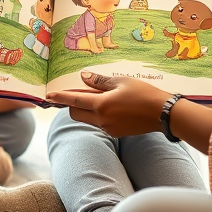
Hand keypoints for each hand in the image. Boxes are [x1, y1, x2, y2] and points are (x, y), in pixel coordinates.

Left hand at [47, 72, 168, 136]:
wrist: (162, 114)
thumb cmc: (143, 93)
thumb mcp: (121, 81)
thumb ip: (99, 81)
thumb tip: (83, 77)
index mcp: (101, 105)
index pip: (74, 100)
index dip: (60, 97)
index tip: (48, 96)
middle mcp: (101, 119)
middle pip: (75, 113)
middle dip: (73, 103)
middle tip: (80, 92)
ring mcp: (107, 128)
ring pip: (87, 119)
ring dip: (86, 109)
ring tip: (100, 97)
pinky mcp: (115, 133)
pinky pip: (99, 123)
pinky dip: (98, 114)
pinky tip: (112, 106)